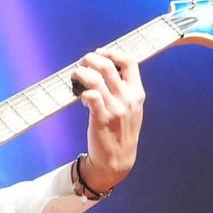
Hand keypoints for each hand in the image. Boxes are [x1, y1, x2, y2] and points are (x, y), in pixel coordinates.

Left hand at [71, 51, 144, 191]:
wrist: (118, 160)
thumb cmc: (122, 132)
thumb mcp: (132, 109)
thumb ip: (125, 90)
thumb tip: (107, 69)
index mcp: (137, 93)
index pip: (130, 62)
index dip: (113, 52)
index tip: (101, 53)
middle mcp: (127, 99)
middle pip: (108, 66)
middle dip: (91, 59)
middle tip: (83, 62)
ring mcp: (115, 109)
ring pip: (95, 78)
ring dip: (82, 73)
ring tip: (76, 75)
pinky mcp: (101, 119)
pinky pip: (90, 95)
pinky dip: (82, 91)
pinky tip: (81, 96)